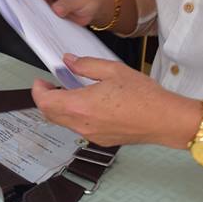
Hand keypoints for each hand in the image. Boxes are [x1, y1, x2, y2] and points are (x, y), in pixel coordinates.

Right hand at [23, 0, 103, 26]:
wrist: (92, 9)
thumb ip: (70, 2)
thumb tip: (57, 9)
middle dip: (33, 2)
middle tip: (48, 7)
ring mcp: (45, 4)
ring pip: (32, 9)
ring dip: (39, 14)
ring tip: (54, 16)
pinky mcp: (47, 16)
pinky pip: (40, 20)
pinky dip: (44, 23)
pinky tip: (53, 24)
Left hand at [32, 53, 191, 147]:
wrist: (165, 119)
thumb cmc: (143, 95)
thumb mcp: (112, 70)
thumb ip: (86, 65)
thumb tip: (68, 61)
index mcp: (81, 105)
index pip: (45, 102)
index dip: (38, 91)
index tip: (40, 81)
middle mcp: (82, 124)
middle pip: (50, 115)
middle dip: (46, 100)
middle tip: (50, 85)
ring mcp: (91, 135)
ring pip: (64, 123)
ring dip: (60, 108)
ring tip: (70, 92)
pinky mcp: (101, 140)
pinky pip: (79, 128)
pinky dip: (75, 116)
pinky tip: (88, 104)